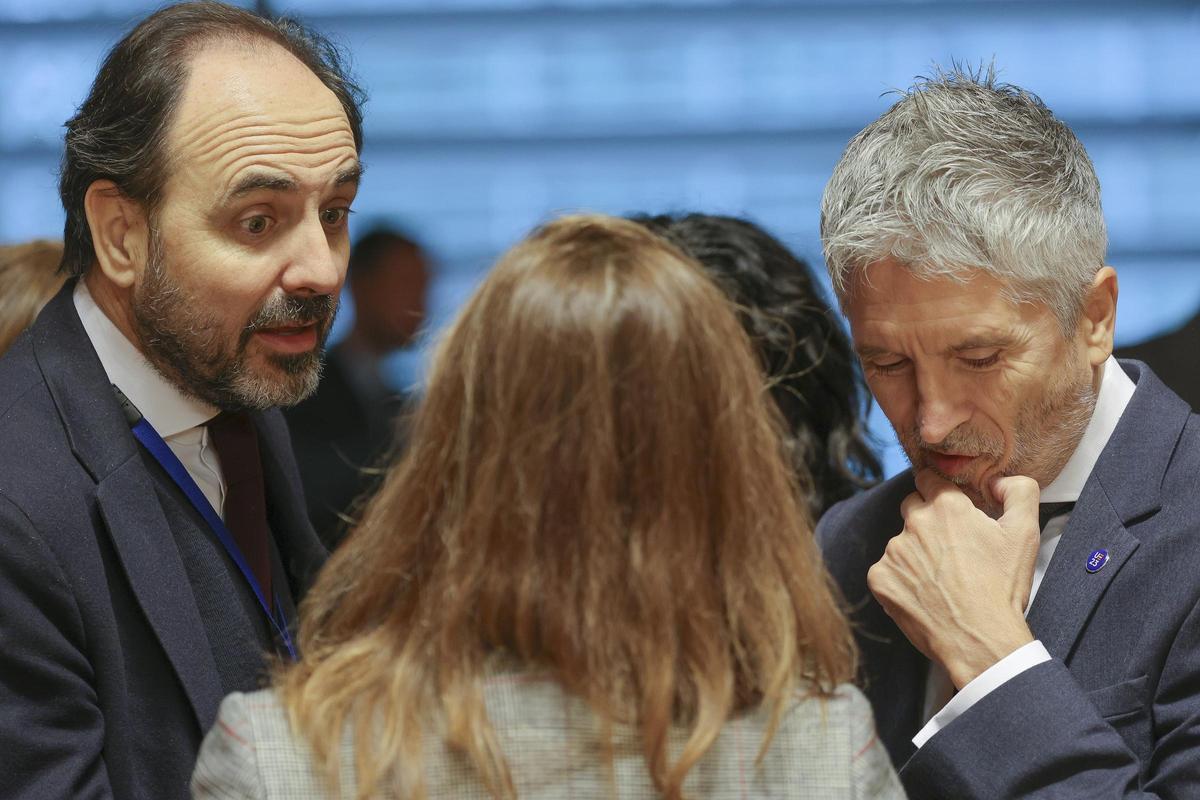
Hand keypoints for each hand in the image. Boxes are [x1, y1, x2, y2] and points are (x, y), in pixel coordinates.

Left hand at [867, 469, 1041, 688]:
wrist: (979, 639)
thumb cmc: (1002, 589)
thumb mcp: (1025, 533)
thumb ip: (1018, 492)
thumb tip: (998, 480)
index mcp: (947, 508)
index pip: (929, 480)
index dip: (940, 493)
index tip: (948, 510)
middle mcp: (915, 523)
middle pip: (912, 507)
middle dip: (927, 520)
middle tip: (950, 549)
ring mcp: (894, 551)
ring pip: (900, 542)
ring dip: (915, 553)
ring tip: (942, 579)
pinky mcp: (880, 578)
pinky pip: (887, 570)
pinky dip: (901, 579)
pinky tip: (924, 594)